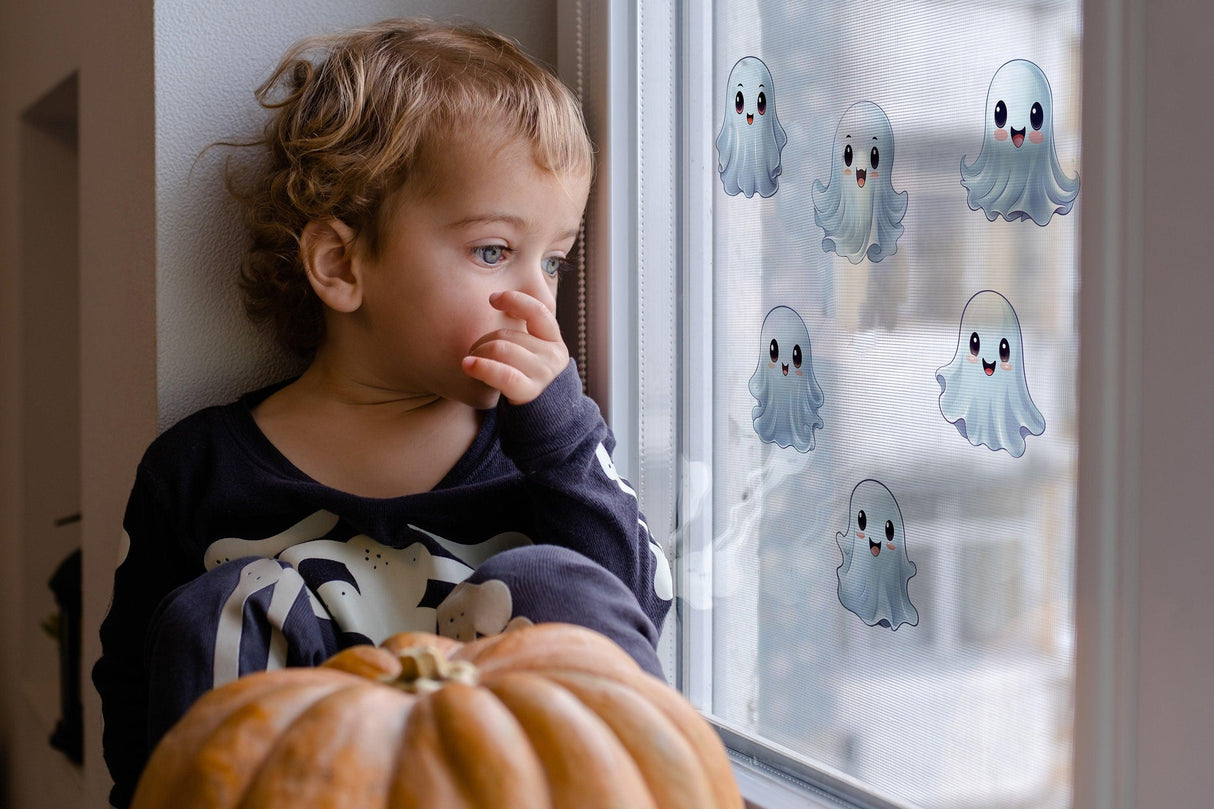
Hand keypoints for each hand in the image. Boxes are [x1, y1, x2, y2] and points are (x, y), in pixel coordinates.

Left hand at [462, 290, 568, 404]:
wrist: (545, 418)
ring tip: (470, 362)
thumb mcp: (534, 354)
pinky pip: (502, 374)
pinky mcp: (530, 391)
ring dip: (478, 353)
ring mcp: (543, 374)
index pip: (537, 311)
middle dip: (483, 340)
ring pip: (500, 349)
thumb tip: (496, 301)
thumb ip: (524, 334)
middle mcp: (552, 355)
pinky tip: (468, 365)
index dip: (515, 300)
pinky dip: (482, 367)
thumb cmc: (529, 380)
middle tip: (474, 352)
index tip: (493, 298)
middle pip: (507, 334)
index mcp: (553, 340)